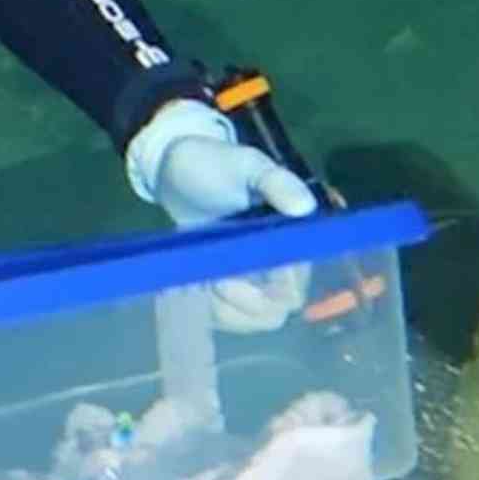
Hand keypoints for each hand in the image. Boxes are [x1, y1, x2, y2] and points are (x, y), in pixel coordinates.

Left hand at [127, 98, 319, 332]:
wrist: (174, 166)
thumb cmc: (215, 162)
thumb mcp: (247, 165)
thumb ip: (276, 183)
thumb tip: (304, 206)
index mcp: (292, 240)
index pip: (295, 288)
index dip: (270, 293)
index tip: (233, 279)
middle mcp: (277, 264)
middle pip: (274, 311)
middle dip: (242, 305)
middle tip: (212, 282)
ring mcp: (248, 275)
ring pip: (249, 317)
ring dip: (222, 309)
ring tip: (198, 281)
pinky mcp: (222, 280)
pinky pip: (224, 312)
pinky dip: (206, 307)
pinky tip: (187, 287)